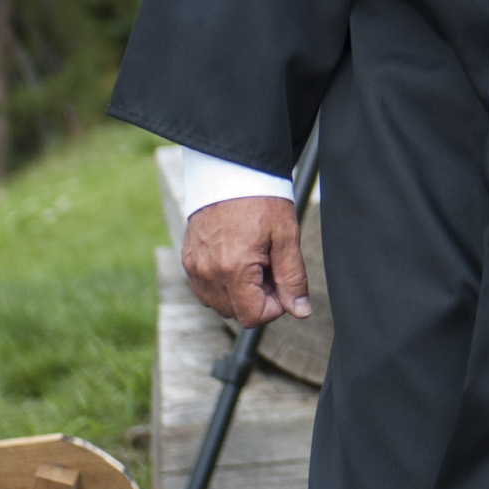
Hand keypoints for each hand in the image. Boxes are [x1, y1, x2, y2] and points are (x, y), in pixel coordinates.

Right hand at [181, 194, 311, 331]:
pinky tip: (237, 259)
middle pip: (236, 313)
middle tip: (270, 266)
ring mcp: (194, 267)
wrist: (231, 171)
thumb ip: (293, 278)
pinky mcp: (187, 260)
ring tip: (254, 260)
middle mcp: (207, 273)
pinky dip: (223, 284)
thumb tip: (301, 311)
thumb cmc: (261, 199)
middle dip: (257, 298)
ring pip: (219, 304)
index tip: (282, 281)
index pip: (253, 317)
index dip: (274, 306)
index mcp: (233, 269)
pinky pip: (205, 289)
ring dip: (239, 293)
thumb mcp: (286, 237)